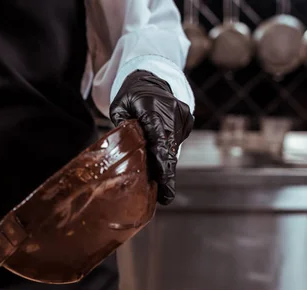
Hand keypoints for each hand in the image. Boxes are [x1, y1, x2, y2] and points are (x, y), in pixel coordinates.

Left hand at [110, 70, 192, 204]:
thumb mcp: (119, 106)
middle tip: (165, 196)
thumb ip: (122, 127)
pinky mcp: (187, 121)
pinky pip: (176, 142)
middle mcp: (172, 112)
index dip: (162, 163)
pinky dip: (167, 153)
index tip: (164, 183)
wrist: (152, 76)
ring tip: (161, 187)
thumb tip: (125, 150)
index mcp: (152, 108)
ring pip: (173, 148)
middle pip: (169, 149)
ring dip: (165, 165)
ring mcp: (183, 116)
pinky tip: (160, 164)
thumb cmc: (131, 94)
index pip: (158, 140)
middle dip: (166, 173)